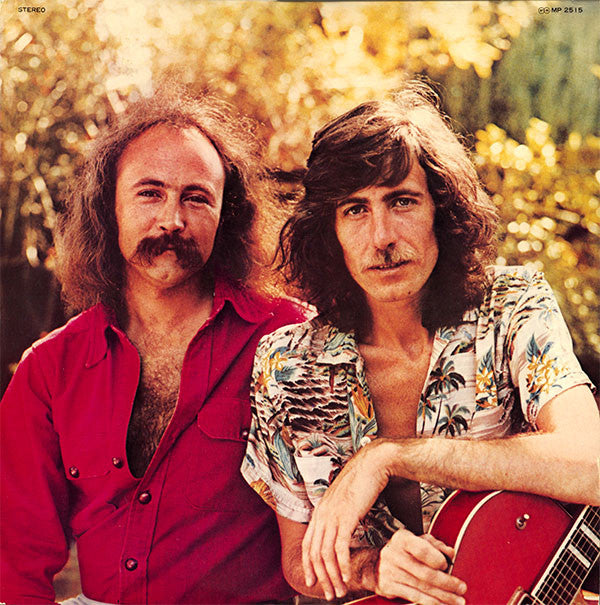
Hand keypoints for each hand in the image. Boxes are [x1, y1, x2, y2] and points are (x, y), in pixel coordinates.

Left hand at [301, 441, 388, 599]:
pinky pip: (340, 548)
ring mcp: (332, 515)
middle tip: (329, 594)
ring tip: (340, 590)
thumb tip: (341, 529)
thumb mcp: (345, 499)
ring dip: (332, 576)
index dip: (308, 564)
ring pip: (325, 554)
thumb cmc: (363, 481)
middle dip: (321, 577)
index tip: (312, 581)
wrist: (373, 464)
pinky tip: (347, 577)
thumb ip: (339, 514)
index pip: (307, 543)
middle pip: (314, 553)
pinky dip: (342, 566)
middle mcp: (322, 513)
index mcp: (320, 509)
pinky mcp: (346, 517)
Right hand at [373, 529, 466, 604]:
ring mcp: (391, 572)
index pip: (421, 549)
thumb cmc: (401, 552)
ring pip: (422, 588)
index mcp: (402, 539)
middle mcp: (394, 554)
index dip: (436, 558)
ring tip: (458, 601)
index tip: (447, 565)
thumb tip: (451, 553)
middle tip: (462, 588)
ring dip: (443, 597)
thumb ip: (434, 544)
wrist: (372, 565)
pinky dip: (430, 603)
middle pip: (425, 573)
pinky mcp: (389, 587)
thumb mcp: (414, 540)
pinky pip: (414, 597)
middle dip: (447, 583)